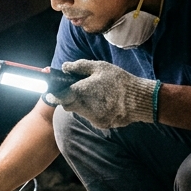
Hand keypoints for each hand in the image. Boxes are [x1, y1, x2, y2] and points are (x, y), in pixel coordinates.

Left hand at [45, 59, 159, 128]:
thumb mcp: (100, 67)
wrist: (139, 100)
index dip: (53, 94)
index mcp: (82, 92)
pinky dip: (94, 110)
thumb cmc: (119, 80)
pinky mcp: (101, 124)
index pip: (59, 96)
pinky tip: (106, 103)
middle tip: (80, 89)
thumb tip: (64, 67)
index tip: (50, 92)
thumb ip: (79, 67)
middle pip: (68, 105)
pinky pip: (91, 116)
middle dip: (70, 97)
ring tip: (98, 94)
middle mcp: (85, 108)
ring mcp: (93, 118)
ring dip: (83, 103)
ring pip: (80, 111)